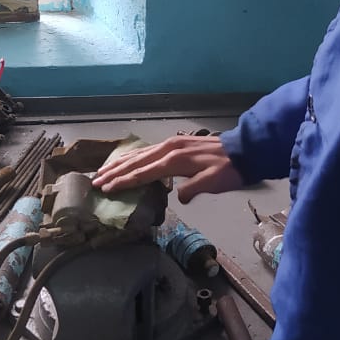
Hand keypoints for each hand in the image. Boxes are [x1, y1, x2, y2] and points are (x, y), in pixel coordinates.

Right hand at [91, 134, 243, 203]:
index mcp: (174, 160)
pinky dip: (134, 156)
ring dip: (120, 163)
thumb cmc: (229, 169)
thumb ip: (192, 189)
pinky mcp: (176, 143)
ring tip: (104, 171)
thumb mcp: (213, 183)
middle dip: (114, 172)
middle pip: (135, 161)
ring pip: (140, 154)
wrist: (244, 149)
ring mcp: (171, 143)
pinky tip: (127, 160)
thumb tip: (176, 196)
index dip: (123, 182)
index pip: (143, 173)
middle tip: (95, 181)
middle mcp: (169, 149)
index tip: (106, 189)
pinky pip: (148, 150)